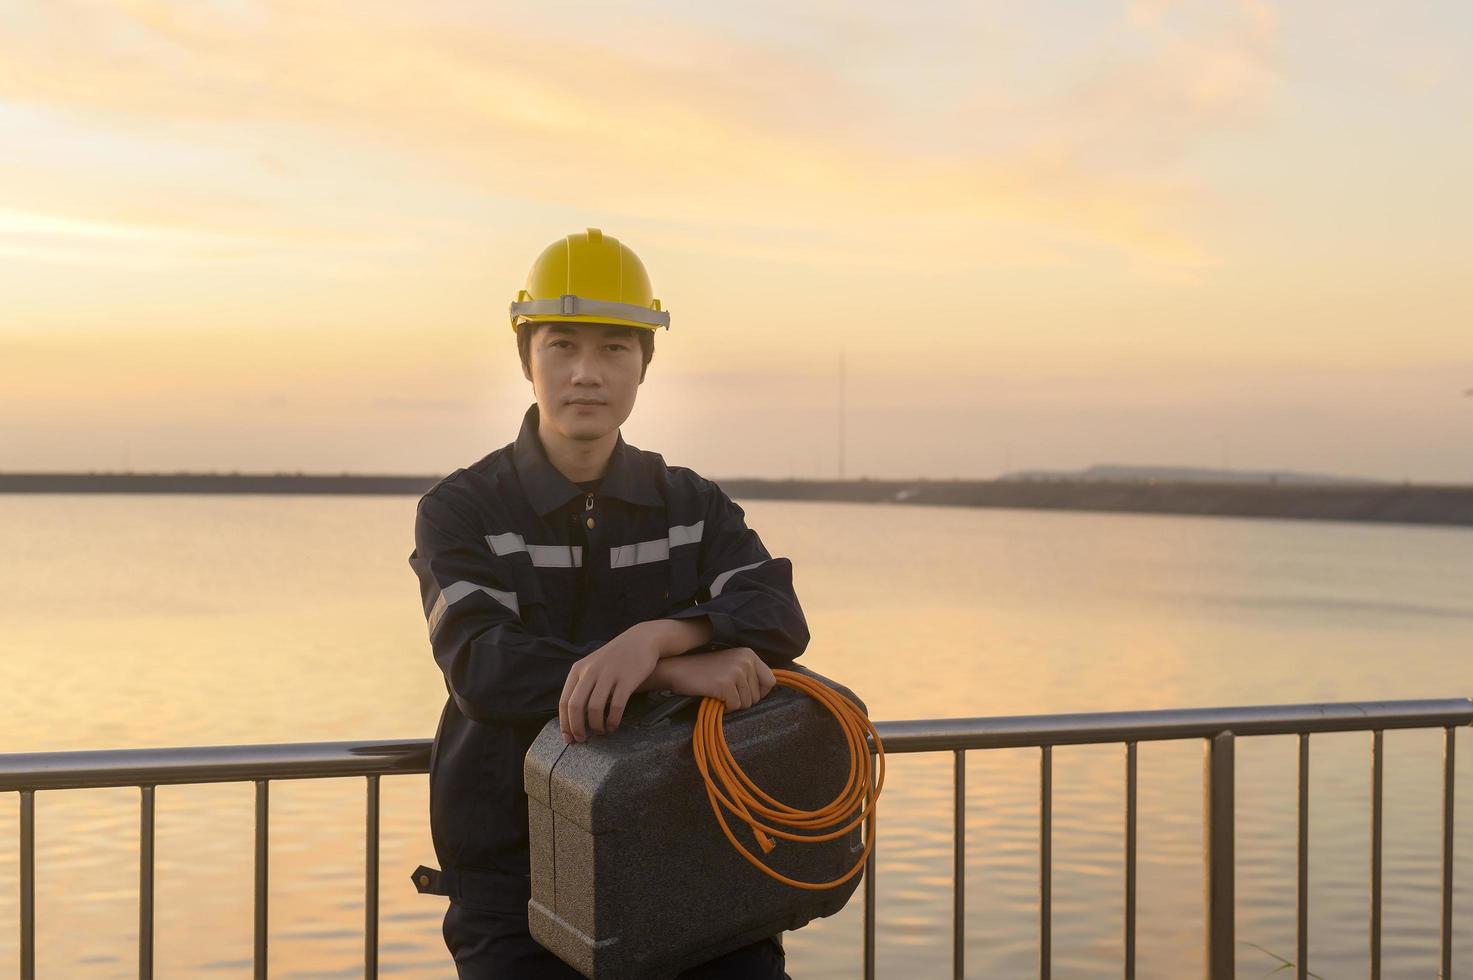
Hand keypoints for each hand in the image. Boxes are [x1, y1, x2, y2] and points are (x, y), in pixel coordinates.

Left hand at [560, 623, 661, 743]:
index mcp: (578, 669)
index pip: (564, 701)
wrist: (642, 639)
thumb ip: (582, 684)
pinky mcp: (626, 679)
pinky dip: (613, 720)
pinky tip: (613, 725)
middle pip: (576, 707)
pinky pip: (616, 706)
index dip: (564, 723)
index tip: (568, 738)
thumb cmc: (616, 658)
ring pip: (595, 708)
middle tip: (582, 740)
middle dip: (576, 728)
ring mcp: (608, 674)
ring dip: (596, 726)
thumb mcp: (593, 665)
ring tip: (601, 732)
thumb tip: (573, 715)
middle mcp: (590, 671)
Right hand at [656, 647, 776, 712]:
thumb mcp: (731, 664)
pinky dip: (724, 707)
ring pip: (746, 703)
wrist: (678, 669)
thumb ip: (749, 673)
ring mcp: (736, 672)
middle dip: (742, 700)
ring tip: (718, 693)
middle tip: (725, 692)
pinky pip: (734, 706)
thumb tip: (766, 692)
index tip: (745, 694)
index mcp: (749, 654)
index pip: (770, 681)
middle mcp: (746, 660)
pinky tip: (714, 697)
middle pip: (757, 696)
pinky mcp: (725, 684)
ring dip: (732, 704)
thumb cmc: (705, 671)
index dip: (760, 692)